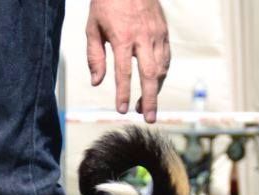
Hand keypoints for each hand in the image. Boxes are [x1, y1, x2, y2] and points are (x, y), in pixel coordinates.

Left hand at [86, 0, 170, 122]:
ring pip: (161, 68)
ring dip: (155, 90)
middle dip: (150, 99)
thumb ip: (94, 56)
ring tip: (146, 105)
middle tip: (148, 118)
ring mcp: (156, 34)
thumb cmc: (106, 3)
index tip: (122, 110)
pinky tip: (154, 84)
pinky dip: (161, 74)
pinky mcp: (164, 31)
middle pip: (150, 75)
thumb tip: (97, 83)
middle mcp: (143, 37)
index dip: (124, 93)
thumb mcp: (92, 28)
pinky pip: (165, 58)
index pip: (124, 73)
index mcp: (122, 37)